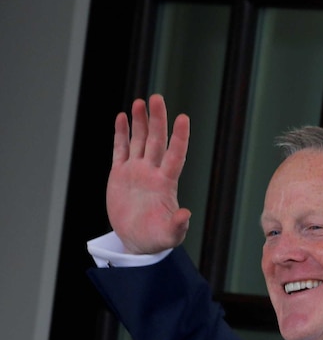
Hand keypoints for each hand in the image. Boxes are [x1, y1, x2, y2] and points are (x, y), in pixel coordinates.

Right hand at [107, 94, 190, 253]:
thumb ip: (178, 225)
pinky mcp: (120, 175)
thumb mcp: (169, 235)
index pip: (175, 155)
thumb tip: (186, 214)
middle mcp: (152, 172)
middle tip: (157, 98)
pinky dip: (121, 134)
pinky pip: (121, 150)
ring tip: (140, 102)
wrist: (138, 242)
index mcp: (166, 183)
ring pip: (139, 140)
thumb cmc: (157, 239)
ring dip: (140, 122)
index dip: (179, 137)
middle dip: (157, 119)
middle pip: (156, 140)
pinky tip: (122, 117)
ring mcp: (136, 171)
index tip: (183, 118)